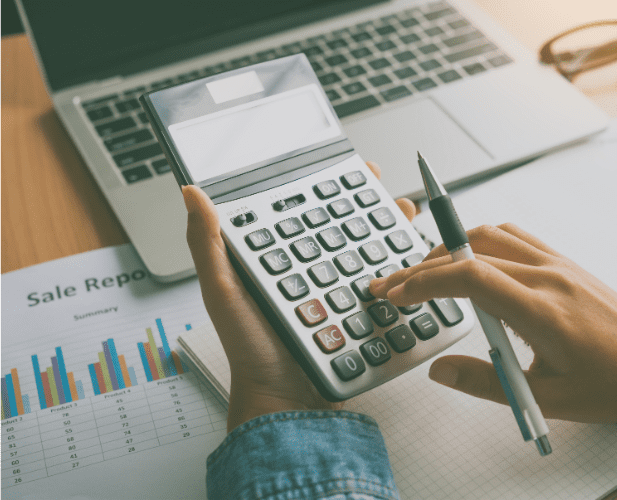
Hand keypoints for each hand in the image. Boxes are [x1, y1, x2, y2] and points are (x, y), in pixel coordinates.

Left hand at [182, 162, 415, 431]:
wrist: (287, 401)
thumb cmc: (249, 349)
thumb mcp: (223, 292)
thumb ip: (208, 244)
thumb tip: (191, 193)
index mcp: (277, 259)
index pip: (304, 212)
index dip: (326, 188)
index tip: (348, 168)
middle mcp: (309, 271)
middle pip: (343, 227)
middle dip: (369, 204)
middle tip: (385, 187)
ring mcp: (337, 292)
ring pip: (368, 250)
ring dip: (389, 229)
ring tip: (405, 213)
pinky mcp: (358, 313)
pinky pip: (383, 283)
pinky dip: (400, 265)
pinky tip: (411, 255)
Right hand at [369, 224, 616, 424]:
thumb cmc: (613, 384)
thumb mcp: (546, 397)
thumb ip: (486, 382)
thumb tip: (439, 370)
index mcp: (542, 311)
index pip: (469, 277)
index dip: (424, 282)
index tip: (396, 295)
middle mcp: (548, 277)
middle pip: (469, 252)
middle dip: (421, 267)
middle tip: (391, 285)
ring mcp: (557, 263)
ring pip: (489, 236)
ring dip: (448, 248)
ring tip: (422, 272)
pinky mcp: (563, 261)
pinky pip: (513, 236)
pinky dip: (479, 241)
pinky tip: (467, 259)